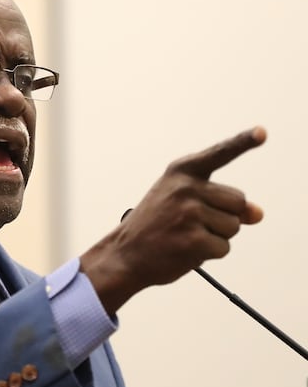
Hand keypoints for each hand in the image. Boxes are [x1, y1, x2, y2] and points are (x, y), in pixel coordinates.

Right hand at [79, 126, 266, 314]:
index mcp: (181, 172)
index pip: (219, 154)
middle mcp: (186, 187)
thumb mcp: (182, 203)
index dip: (243, 142)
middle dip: (224, 216)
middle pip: (238, 201)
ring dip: (217, 236)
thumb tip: (258, 213)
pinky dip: (209, 254)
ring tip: (185, 235)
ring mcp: (189, 213)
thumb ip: (221, 202)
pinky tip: (185, 250)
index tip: (261, 132)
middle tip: (191, 223)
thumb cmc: (155, 226)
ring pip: (234, 226)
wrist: (124, 254)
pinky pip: (224, 248)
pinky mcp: (194, 240)